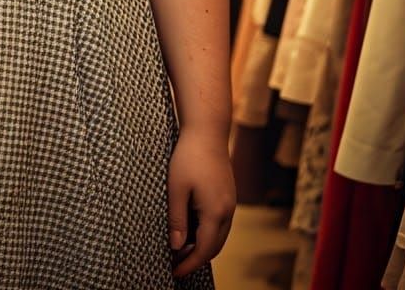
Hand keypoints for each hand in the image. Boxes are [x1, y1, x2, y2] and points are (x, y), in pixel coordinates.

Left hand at [167, 127, 235, 278]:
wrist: (207, 131)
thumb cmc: (189, 156)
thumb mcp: (176, 188)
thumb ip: (177, 219)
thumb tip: (177, 247)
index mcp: (215, 213)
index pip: (204, 250)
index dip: (190, 264)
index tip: (175, 273)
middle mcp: (227, 212)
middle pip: (214, 247)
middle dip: (196, 259)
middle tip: (175, 265)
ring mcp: (230, 203)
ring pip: (218, 235)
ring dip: (202, 246)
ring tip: (180, 249)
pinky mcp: (227, 195)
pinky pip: (219, 223)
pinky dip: (206, 232)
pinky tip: (190, 229)